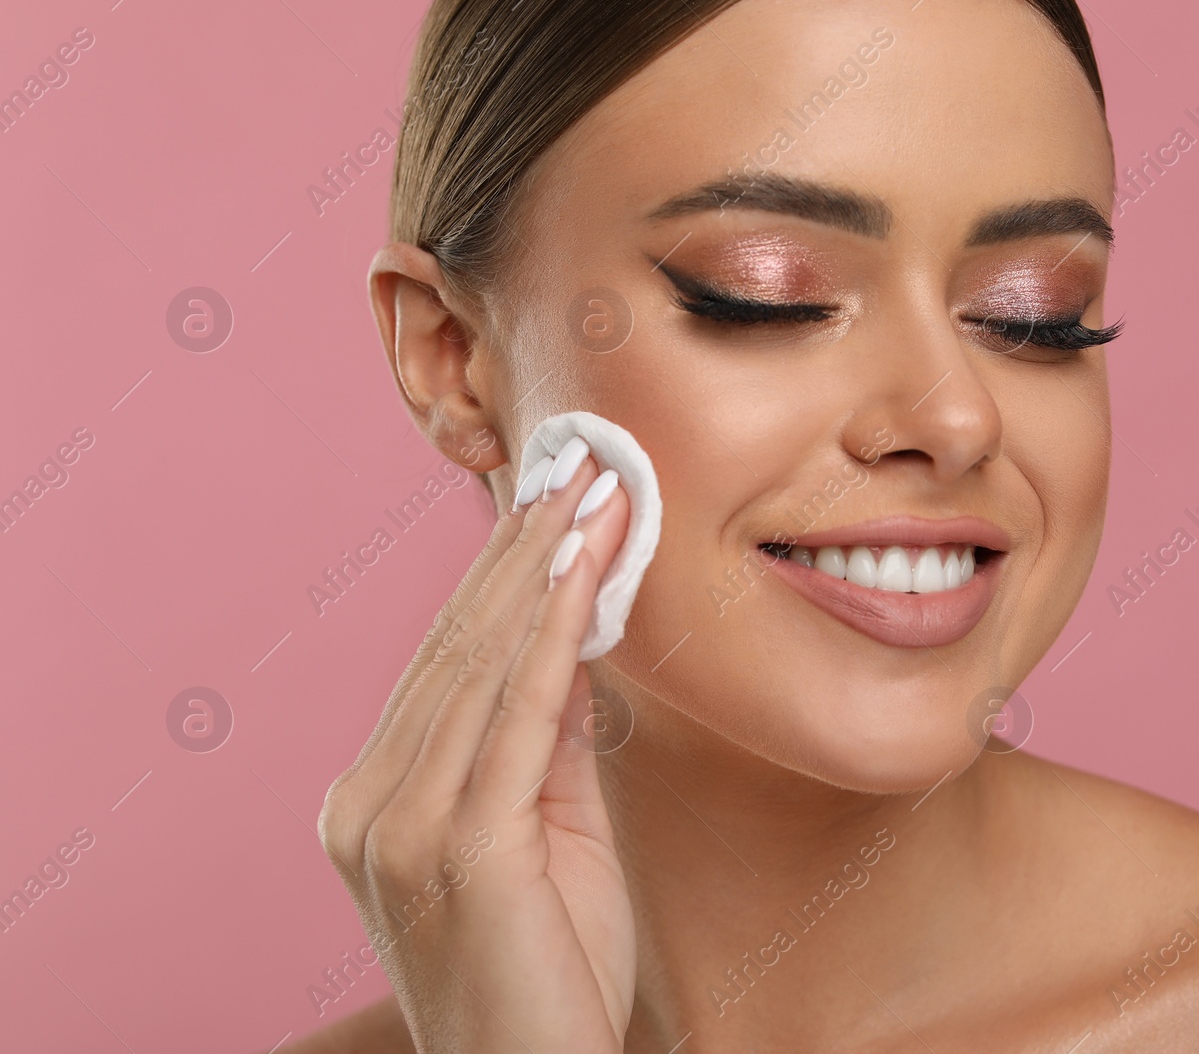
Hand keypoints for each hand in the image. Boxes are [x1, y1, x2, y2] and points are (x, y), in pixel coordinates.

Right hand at [318, 441, 635, 1052]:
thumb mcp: (547, 831)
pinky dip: (550, 628)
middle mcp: (368, 801)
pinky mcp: (452, 845)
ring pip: (481, 662)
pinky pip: (514, 711)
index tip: (552, 498)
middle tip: (582, 461)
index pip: (447, 660)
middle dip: (523, 546)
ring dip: (544, 565)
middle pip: (456, 645)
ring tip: (594, 489)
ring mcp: (399, 824)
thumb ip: (545, 739)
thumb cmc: (551, 971)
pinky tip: (579, 565)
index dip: (502, 572)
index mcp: (374, 799)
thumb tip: (571, 637)